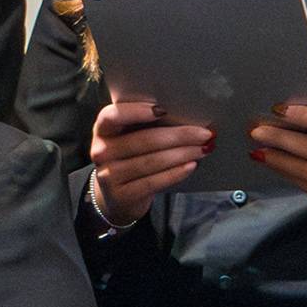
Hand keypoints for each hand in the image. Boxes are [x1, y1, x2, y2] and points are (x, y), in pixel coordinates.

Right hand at [88, 102, 210, 227]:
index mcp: (103, 130)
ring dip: (183, 154)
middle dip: (179, 136)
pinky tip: (191, 166)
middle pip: (143, 141)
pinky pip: (153, 181)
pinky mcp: (123, 194)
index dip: (135, 112)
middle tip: (204, 134)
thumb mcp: (128, 138)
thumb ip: (145, 125)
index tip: (163, 110)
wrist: (117, 196)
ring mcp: (109, 175)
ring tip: (204, 149)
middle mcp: (101, 152)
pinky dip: (176, 173)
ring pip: (151, 162)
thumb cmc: (130, 158)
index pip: (111, 116)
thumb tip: (187, 117)